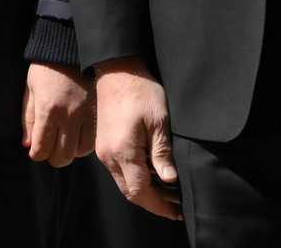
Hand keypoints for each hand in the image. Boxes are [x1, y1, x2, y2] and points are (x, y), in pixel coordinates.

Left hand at [22, 60, 94, 166]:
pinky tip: (78, 137)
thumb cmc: (46, 68)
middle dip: (53, 158)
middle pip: (62, 156)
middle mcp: (69, 116)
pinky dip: (85, 144)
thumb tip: (28, 145)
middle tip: (50, 151)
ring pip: (80, 152)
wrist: (70, 47)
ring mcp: (86, 115)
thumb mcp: (30, 89)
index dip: (37, 154)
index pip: (42, 149)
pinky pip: (94, 140)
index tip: (36, 151)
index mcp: (48, 110)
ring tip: (65, 142)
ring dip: (70, 151)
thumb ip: (28, 118)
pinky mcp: (98, 112)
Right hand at [93, 57, 181, 218]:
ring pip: (124, 182)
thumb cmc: (140, 91)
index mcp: (123, 151)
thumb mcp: (159, 121)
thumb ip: (162, 153)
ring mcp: (103, 150)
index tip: (177, 211)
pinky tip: (153, 175)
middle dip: (154, 203)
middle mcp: (108, 155)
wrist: (117, 69)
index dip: (159, 206)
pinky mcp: (103, 144)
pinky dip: (137, 178)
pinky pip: (119, 170)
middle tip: (176, 206)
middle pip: (130, 192)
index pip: (140, 192)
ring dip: (145, 191)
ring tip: (170, 192)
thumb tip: (169, 181)